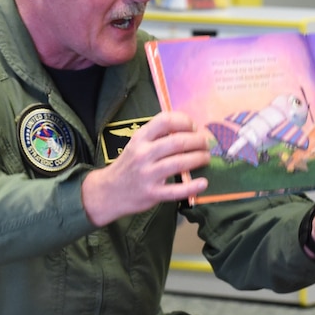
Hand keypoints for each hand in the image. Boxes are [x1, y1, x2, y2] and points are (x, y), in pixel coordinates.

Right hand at [80, 111, 209, 226]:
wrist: (108, 192)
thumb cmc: (129, 165)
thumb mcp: (137, 145)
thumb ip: (157, 136)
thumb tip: (188, 129)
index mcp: (140, 138)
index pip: (165, 121)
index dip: (184, 121)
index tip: (194, 127)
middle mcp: (143, 154)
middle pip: (177, 142)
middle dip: (198, 141)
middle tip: (206, 144)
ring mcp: (147, 174)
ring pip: (180, 163)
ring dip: (199, 159)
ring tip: (206, 158)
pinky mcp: (152, 193)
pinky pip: (176, 190)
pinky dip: (193, 186)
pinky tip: (203, 183)